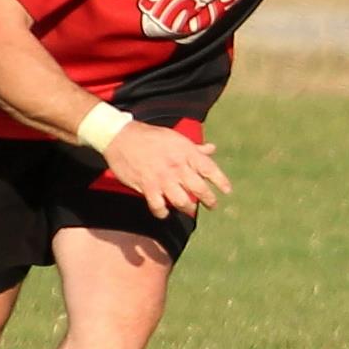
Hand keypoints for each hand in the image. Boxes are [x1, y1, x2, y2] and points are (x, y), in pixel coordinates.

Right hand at [101, 122, 232, 218]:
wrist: (121, 137)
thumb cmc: (150, 136)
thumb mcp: (175, 138)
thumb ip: (195, 148)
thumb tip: (212, 149)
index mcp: (185, 152)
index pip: (210, 168)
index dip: (221, 181)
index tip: (227, 191)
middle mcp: (177, 166)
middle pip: (199, 189)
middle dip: (209, 200)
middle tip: (212, 205)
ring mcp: (162, 178)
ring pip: (182, 201)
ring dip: (188, 209)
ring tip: (190, 210)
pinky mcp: (147, 187)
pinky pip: (159, 207)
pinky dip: (162, 212)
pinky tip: (164, 212)